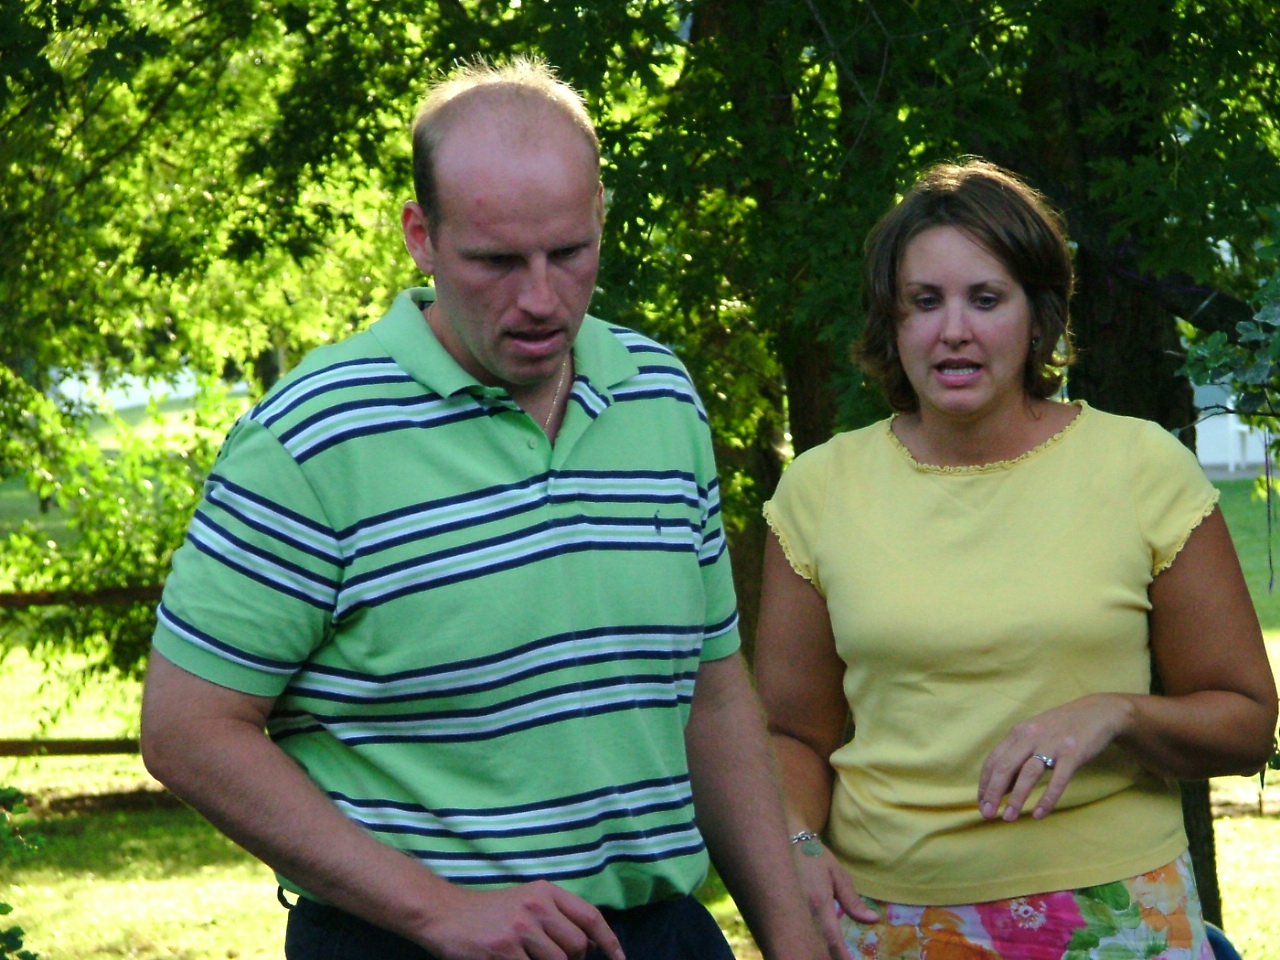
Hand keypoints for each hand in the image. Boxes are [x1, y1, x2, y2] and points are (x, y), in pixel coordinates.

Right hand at [417, 880, 624, 959]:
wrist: (444, 914)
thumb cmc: (489, 912)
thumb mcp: (527, 901)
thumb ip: (558, 917)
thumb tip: (591, 944)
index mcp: (546, 892)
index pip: (590, 917)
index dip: (610, 942)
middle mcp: (536, 906)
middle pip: (577, 946)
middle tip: (550, 958)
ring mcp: (520, 929)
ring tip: (528, 959)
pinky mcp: (503, 951)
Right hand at [791, 839, 875, 959]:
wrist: (784, 838)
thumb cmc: (815, 856)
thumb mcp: (837, 874)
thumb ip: (852, 901)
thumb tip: (873, 920)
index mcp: (820, 903)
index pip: (833, 940)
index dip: (842, 957)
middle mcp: (803, 911)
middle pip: (816, 947)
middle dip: (828, 956)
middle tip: (840, 958)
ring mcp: (788, 912)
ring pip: (803, 942)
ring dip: (814, 950)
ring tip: (826, 954)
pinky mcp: (777, 911)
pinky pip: (790, 933)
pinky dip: (800, 941)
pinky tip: (807, 945)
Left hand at [978, 693, 1130, 821]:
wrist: (1098, 712)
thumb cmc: (1062, 727)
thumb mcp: (1034, 734)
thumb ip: (1018, 755)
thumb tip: (1002, 786)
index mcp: (1018, 732)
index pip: (993, 760)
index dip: (985, 783)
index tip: (982, 802)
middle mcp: (1031, 736)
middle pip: (1005, 766)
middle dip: (993, 792)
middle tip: (987, 814)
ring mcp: (1052, 744)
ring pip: (1028, 773)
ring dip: (1016, 798)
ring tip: (1008, 817)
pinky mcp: (1073, 753)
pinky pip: (1058, 780)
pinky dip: (1047, 799)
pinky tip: (1039, 814)